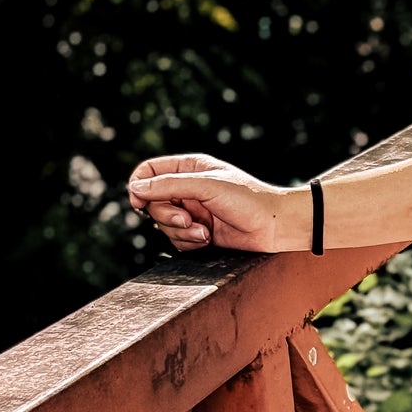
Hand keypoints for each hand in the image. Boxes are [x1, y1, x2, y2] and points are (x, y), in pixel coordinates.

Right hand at [126, 155, 299, 254]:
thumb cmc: (248, 199)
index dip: (139, 186)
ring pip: (163, 225)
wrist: (276, 226)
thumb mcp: (207, 186)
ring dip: (181, 232)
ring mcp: (193, 211)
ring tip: (204, 232)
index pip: (149, 171)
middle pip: (152, 202)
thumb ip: (169, 185)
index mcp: (189, 168)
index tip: (139, 202)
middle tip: (187, 219)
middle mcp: (188, 189)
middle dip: (167, 215)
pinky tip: (208, 240)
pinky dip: (189, 243)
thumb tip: (135, 188)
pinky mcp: (200, 232)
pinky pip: (177, 240)